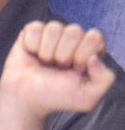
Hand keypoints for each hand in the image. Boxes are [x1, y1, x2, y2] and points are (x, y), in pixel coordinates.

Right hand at [0, 21, 115, 129]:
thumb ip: (104, 78)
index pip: (94, 36)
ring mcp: (48, 37)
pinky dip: (33, 44)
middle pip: (76, 30)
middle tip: (56, 70)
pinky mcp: (27, 35)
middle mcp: (68, 42)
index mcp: (86, 52)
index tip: (74, 70)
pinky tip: (31, 56)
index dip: (84, 53)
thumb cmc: (54, 101)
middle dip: (66, 53)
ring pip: (56, 27)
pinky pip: (36, 27)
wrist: (25, 102)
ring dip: (49, 51)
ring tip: (43, 65)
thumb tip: (93, 56)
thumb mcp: (88, 97)